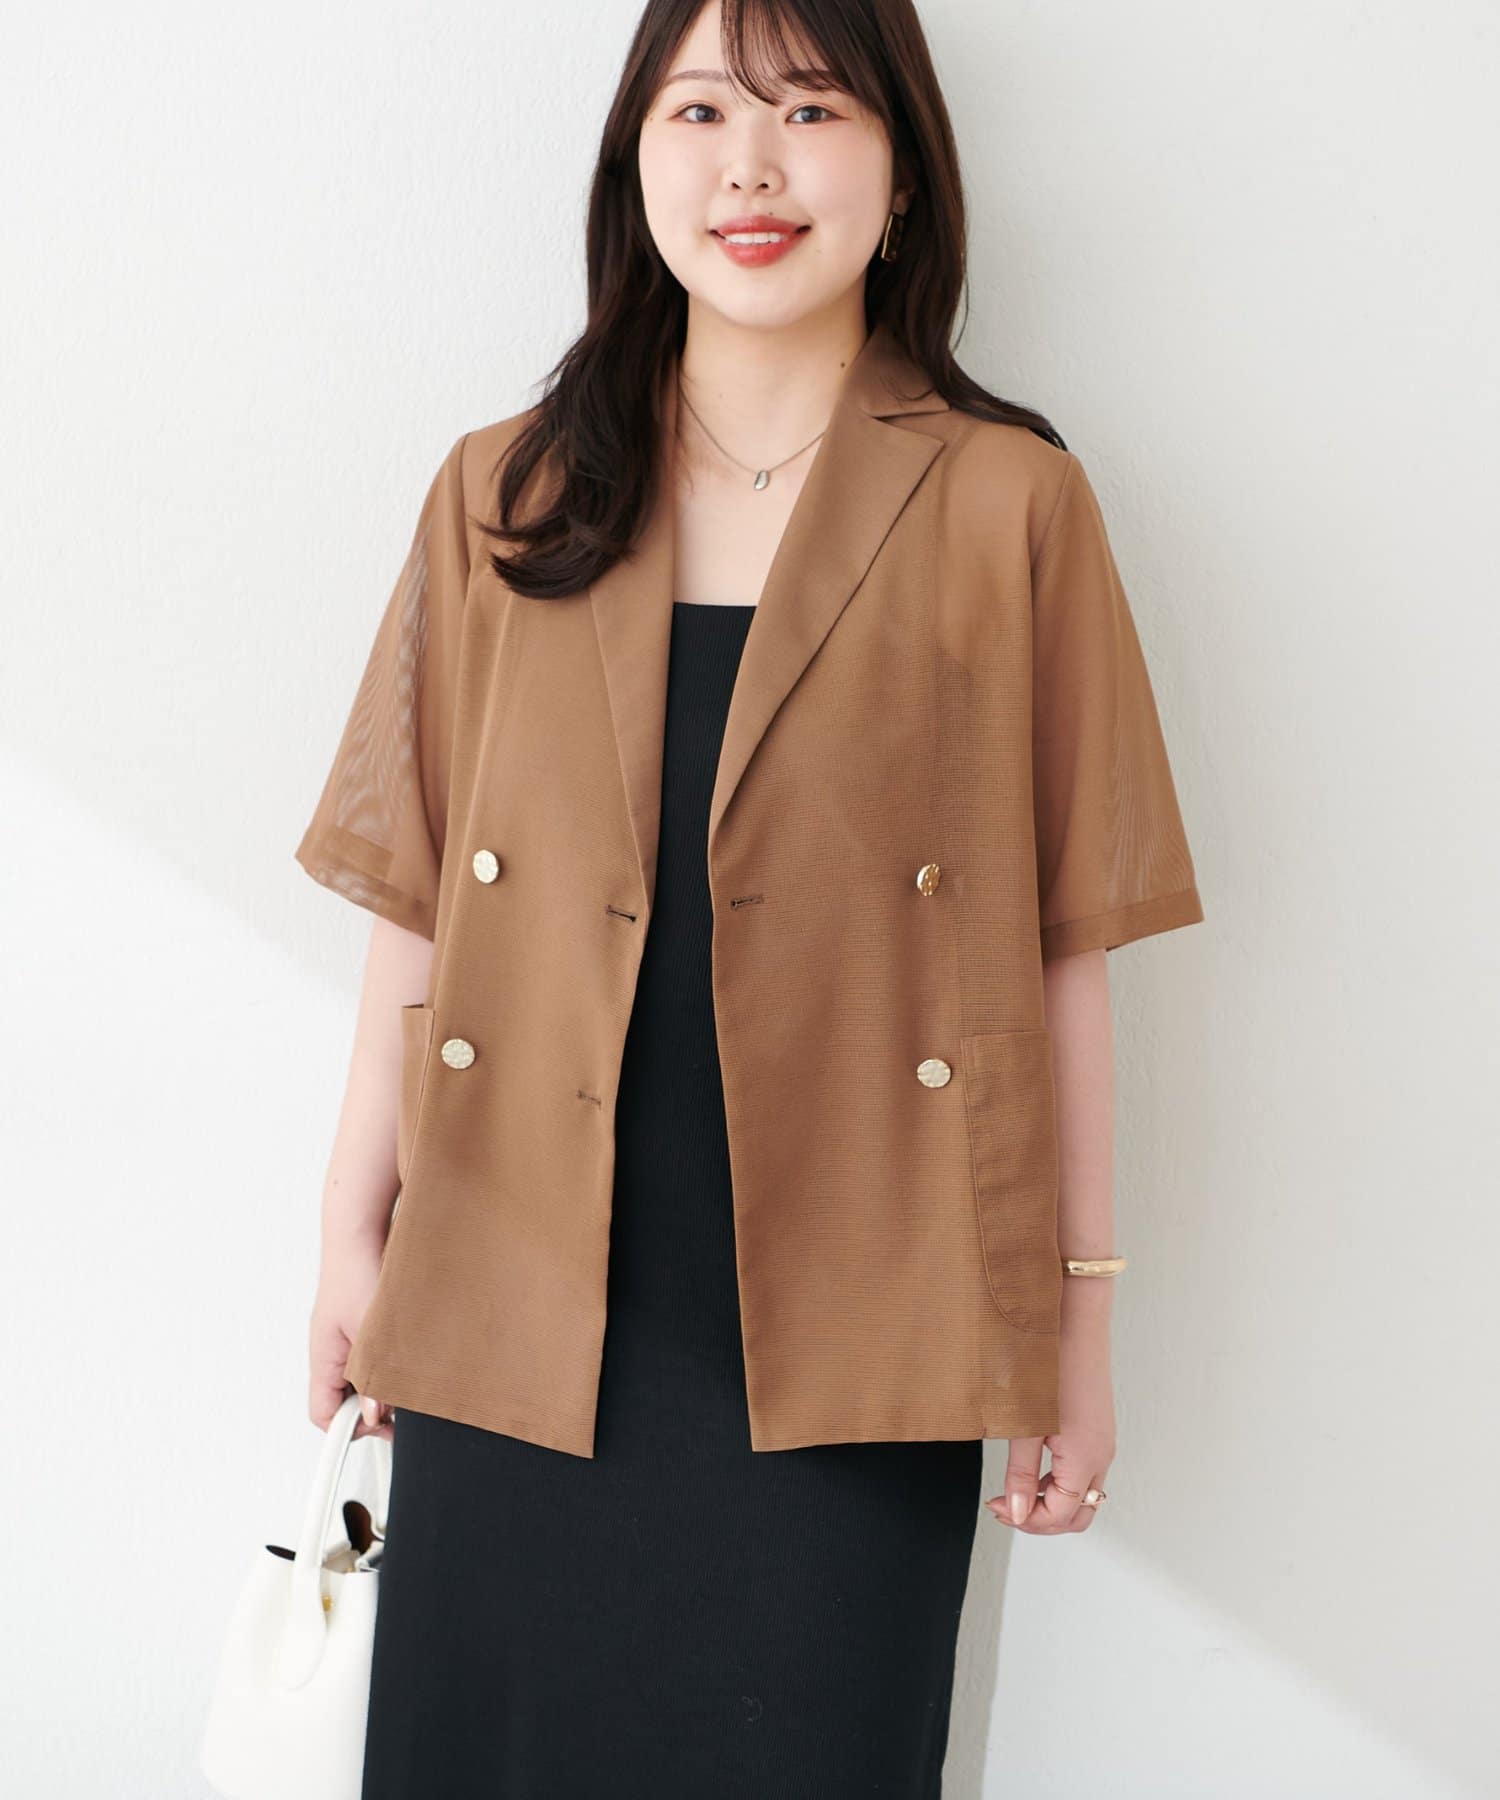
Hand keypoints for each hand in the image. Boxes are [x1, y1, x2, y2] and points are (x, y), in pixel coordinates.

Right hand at [308, 1233, 393, 1441]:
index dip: (350, 1429)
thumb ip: (373, 1375)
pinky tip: (408, 1353)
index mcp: (324, 1358)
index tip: (384, 1429)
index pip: (324, 1415)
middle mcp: (331, 1352)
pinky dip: (388, 1362)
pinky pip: (371, 1357)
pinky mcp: (361, 1325)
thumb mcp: (370, 1331)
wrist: (362, 1229)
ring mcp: (345, 1338)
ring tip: (409, 1372)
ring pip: (361, 1379)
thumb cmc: (358, 1270)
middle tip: (405, 1402)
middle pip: (344, 1401)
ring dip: (384, 1382)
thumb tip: (376, 1415)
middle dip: (373, 1408)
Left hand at [985, 1308, 1115, 1534]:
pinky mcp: (1097, 1428)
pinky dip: (1059, 1482)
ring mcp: (1102, 1442)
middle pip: (1078, 1514)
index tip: (996, 1504)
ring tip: (1013, 1489)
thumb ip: (1020, 1473)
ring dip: (1050, 1502)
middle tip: (1005, 1506)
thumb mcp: (1024, 1423)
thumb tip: (1015, 1512)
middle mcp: (1101, 1455)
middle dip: (1041, 1519)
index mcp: (1085, 1459)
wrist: (1073, 1316)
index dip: (1025, 1520)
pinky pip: (1083, 1472)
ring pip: (1082, 1495)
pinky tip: (1032, 1467)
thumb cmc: (1049, 1362)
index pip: (1059, 1516)